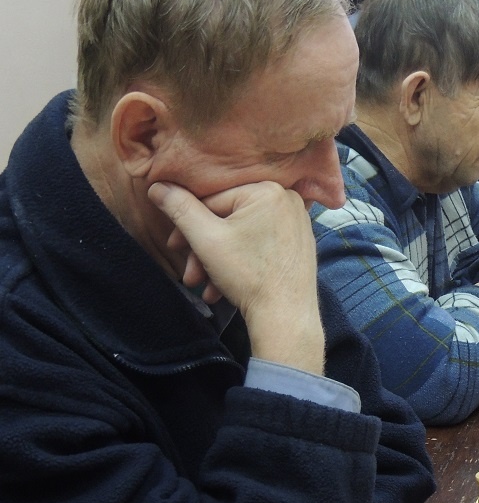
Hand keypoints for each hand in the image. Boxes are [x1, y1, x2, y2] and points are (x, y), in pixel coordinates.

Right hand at [148, 180, 324, 374]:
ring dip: (217, 260)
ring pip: (241, 234)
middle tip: (189, 274)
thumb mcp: (205, 239)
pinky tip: (223, 286)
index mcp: (268, 189)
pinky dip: (239, 262)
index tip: (174, 247)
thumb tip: (157, 186)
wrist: (286, 316)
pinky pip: (259, 243)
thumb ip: (179, 208)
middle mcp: (287, 198)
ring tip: (205, 287)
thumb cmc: (248, 276)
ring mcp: (296, 220)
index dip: (187, 224)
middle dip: (203, 249)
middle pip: (228, 218)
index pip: (213, 200)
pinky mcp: (298, 240)